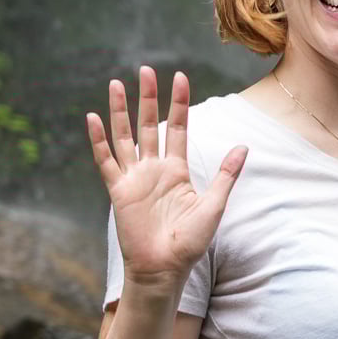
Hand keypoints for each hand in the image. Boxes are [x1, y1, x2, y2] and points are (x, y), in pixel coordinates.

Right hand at [87, 68, 246, 291]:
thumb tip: (244, 146)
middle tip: (146, 70)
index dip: (178, 103)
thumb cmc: (191, 242)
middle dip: (147, 98)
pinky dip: (98, 140)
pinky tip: (93, 117)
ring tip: (117, 83)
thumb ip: (225, 174)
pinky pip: (106, 160)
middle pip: (148, 125)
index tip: (179, 77)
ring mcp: (134, 178)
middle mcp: (154, 169)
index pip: (177, 127)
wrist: (165, 268)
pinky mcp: (118, 190)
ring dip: (120, 111)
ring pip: (124, 136)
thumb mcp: (214, 205)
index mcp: (177, 170)